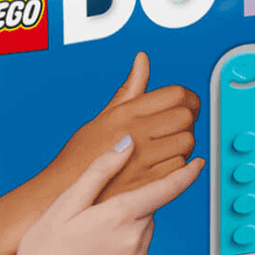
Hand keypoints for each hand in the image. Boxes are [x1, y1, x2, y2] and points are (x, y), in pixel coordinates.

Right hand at [0, 53, 199, 254]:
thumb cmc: (44, 248)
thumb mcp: (66, 202)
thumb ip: (100, 171)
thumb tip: (126, 144)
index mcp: (121, 216)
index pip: (166, 190)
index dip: (185, 176)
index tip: (198, 165)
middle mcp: (136, 241)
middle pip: (146, 211)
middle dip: (127, 207)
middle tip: (92, 217)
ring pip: (142, 233)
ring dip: (125, 229)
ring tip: (89, 240)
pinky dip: (122, 250)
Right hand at [42, 52, 201, 202]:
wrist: (64, 195)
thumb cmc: (80, 158)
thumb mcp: (103, 117)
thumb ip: (129, 90)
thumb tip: (143, 59)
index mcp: (125, 114)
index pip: (176, 94)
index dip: (190, 99)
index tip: (190, 105)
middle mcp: (135, 134)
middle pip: (185, 118)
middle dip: (189, 122)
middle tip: (180, 128)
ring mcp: (142, 161)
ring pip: (186, 145)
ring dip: (184, 146)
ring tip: (170, 149)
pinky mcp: (147, 186)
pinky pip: (178, 171)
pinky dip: (177, 168)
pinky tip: (163, 167)